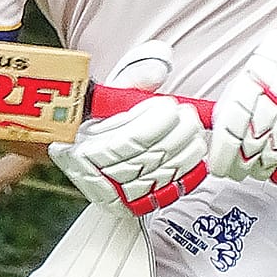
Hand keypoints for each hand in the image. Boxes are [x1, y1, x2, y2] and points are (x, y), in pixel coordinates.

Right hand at [50, 42, 206, 215]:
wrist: (89, 147)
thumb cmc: (102, 114)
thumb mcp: (112, 89)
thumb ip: (135, 74)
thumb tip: (159, 69)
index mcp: (81, 146)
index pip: (128, 140)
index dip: (155, 123)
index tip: (172, 106)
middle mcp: (92, 175)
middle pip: (148, 158)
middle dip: (178, 134)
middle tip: (190, 116)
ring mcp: (112, 194)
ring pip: (159, 176)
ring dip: (186, 152)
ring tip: (195, 133)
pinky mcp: (131, 206)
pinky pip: (165, 193)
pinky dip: (186, 175)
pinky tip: (195, 157)